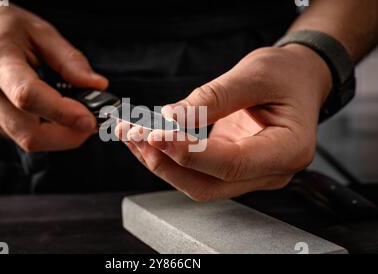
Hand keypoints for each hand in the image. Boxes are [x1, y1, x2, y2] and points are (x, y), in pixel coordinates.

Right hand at [0, 0, 107, 150]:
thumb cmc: (5, 29)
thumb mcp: (42, 32)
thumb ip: (70, 61)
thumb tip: (98, 86)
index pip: (28, 96)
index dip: (62, 113)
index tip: (90, 119)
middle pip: (29, 133)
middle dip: (68, 136)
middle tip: (91, 123)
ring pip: (27, 141)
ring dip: (59, 136)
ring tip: (74, 115)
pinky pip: (20, 137)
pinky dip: (44, 132)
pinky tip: (51, 115)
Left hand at [117, 45, 331, 200]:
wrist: (297, 80)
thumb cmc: (286, 75)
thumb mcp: (255, 74)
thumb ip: (214, 98)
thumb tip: (172, 118)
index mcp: (287, 149)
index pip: (231, 163)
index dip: (190, 153)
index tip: (158, 134)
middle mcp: (270, 170)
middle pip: (209, 184)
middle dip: (168, 163)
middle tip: (138, 136)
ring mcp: (250, 173)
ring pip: (198, 183)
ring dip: (162, 163)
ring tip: (134, 136)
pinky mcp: (232, 167)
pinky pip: (197, 171)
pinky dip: (170, 157)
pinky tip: (148, 139)